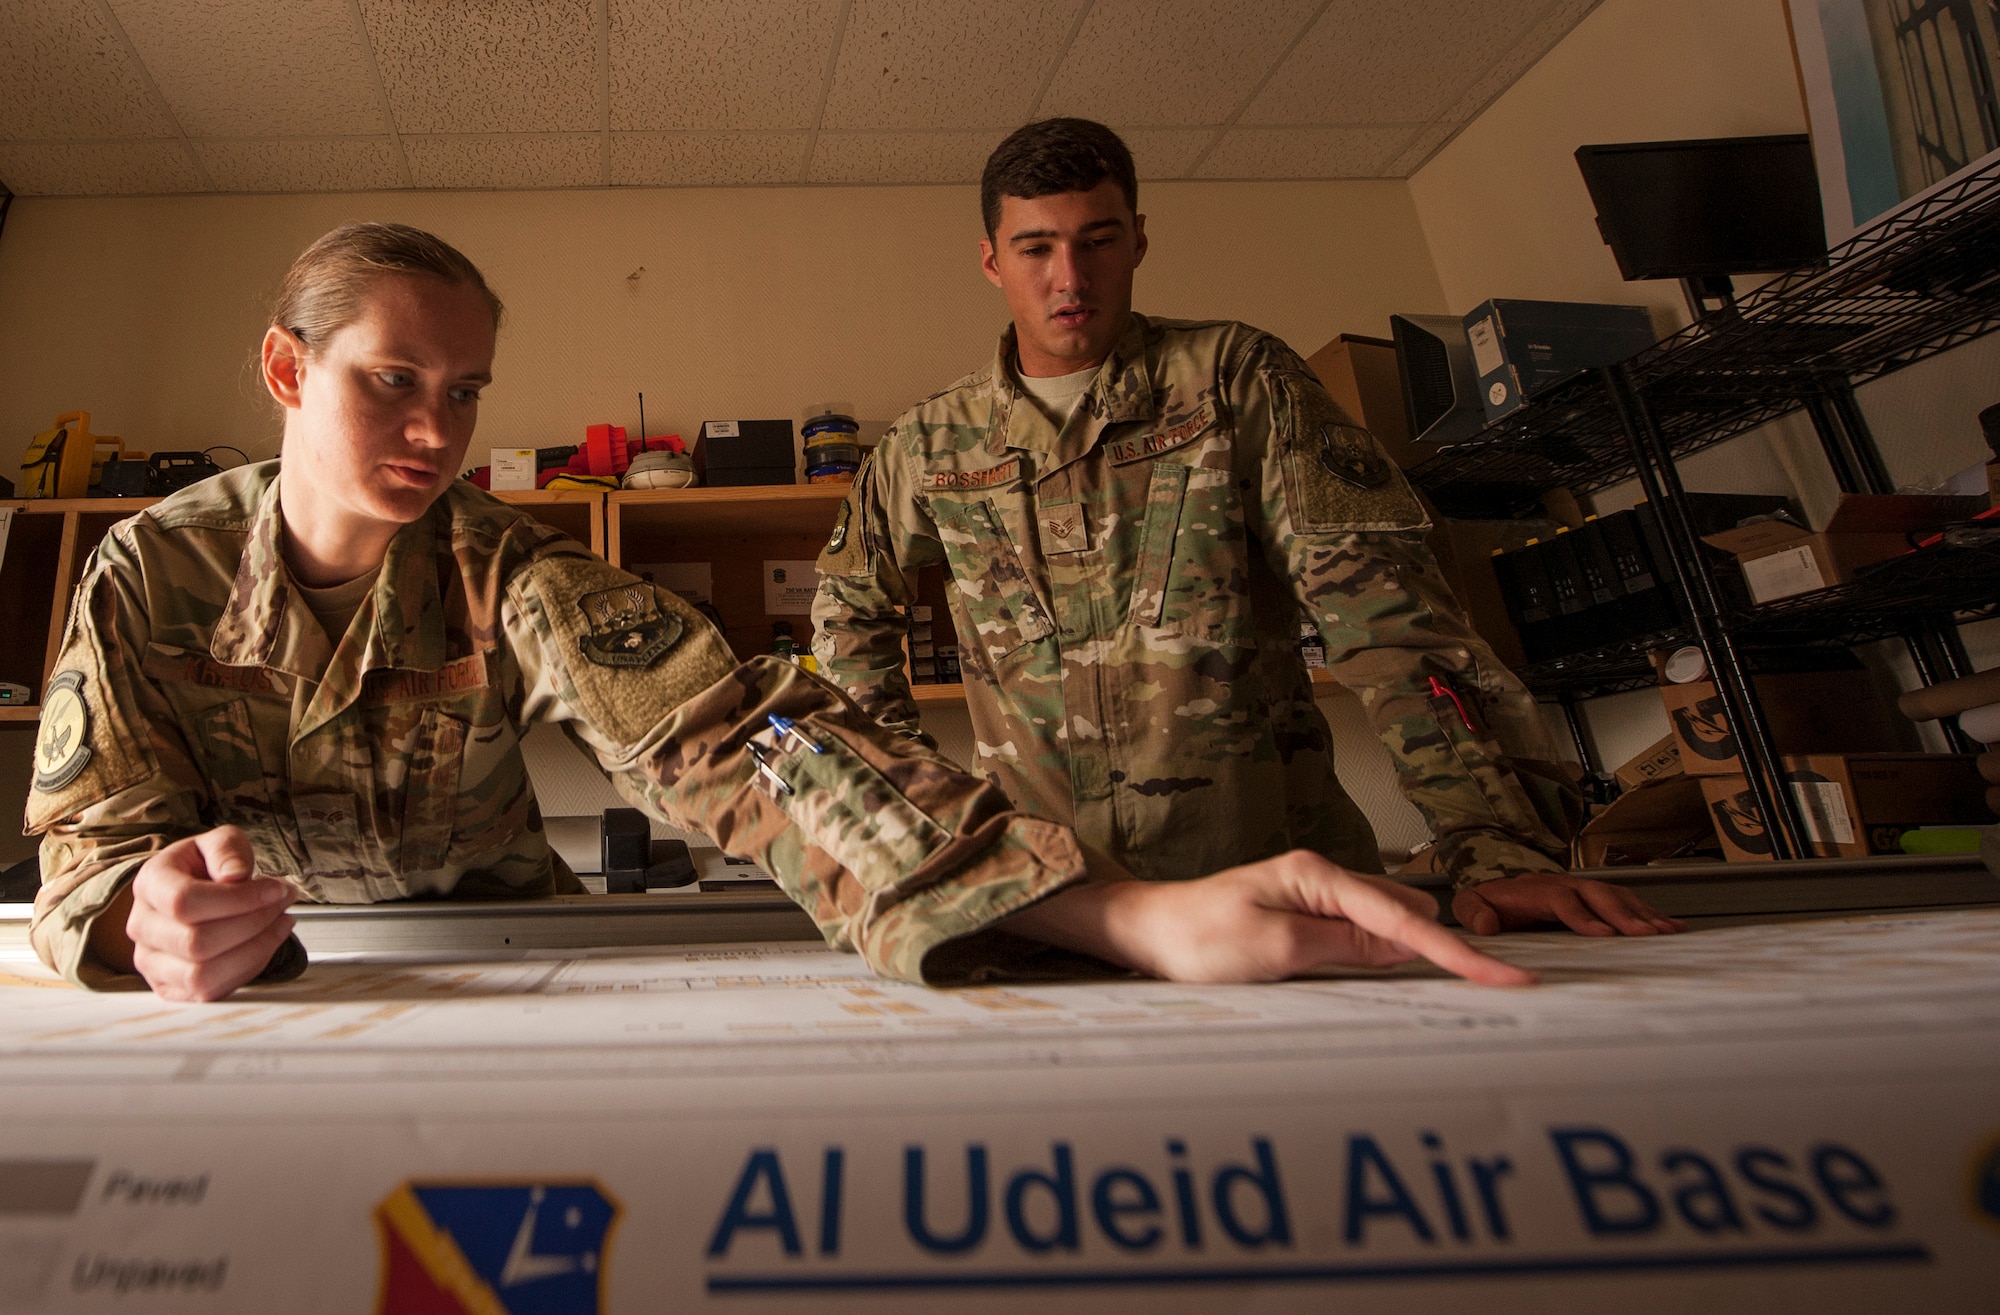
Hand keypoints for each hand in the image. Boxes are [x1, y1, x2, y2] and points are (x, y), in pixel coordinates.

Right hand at [92, 826, 296, 1000]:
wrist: (194, 892)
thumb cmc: (206, 868)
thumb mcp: (220, 842)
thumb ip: (227, 850)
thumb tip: (234, 875)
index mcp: (149, 884)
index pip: (184, 901)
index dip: (238, 899)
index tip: (275, 889)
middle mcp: (142, 927)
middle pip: (197, 942)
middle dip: (254, 923)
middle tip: (283, 903)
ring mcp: (152, 962)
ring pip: (202, 975)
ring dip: (255, 950)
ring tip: (280, 922)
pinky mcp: (170, 987)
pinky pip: (210, 993)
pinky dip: (248, 969)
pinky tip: (266, 942)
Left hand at [1008, 850, 1533, 985]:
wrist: (1143, 932)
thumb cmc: (1194, 938)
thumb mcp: (1275, 950)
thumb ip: (1346, 946)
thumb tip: (1408, 944)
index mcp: (1318, 876)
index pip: (1404, 919)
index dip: (1458, 953)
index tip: (1505, 977)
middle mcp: (1321, 879)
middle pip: (1407, 914)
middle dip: (1441, 949)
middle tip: (1487, 985)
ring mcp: (1313, 898)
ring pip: (1386, 925)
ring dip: (1408, 956)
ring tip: (1430, 984)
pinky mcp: (1304, 919)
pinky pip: (1360, 935)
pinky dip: (1378, 957)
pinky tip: (1384, 975)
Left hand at [1452, 872, 1684, 937]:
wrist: (1500, 889)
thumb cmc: (1490, 902)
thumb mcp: (1471, 905)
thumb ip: (1475, 913)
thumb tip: (1487, 925)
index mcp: (1537, 889)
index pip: (1563, 900)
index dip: (1583, 916)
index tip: (1602, 934)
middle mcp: (1565, 884)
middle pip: (1599, 895)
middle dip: (1624, 915)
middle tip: (1646, 934)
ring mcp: (1583, 889)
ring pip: (1618, 897)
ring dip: (1644, 913)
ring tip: (1666, 931)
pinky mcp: (1597, 898)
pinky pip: (1628, 902)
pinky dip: (1651, 913)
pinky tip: (1672, 926)